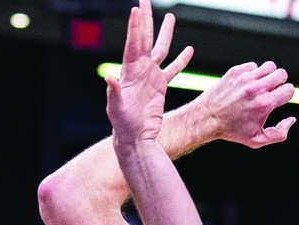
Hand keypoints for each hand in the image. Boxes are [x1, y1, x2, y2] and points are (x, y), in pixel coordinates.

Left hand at [106, 0, 192, 146]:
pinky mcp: (160, 87)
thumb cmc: (123, 125)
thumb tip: (109, 78)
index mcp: (129, 72)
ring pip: (160, 49)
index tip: (137, 9)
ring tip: (170, 16)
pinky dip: (181, 60)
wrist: (136, 138)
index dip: (135, 27)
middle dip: (145, 20)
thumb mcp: (116, 109)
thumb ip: (113, 93)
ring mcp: (151, 77)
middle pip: (144, 39)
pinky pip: (173, 70)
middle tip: (145, 0)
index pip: (133, 44)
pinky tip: (189, 49)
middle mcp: (140, 70)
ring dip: (165, 33)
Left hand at [192, 61, 295, 147]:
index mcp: (264, 104)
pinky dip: (253, 73)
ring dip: (268, 75)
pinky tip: (246, 85)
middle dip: (279, 83)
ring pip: (269, 66)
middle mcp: (256, 89)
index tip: (277, 100)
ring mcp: (245, 78)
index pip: (289, 89)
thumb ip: (279, 134)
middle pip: (282, 74)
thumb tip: (292, 120)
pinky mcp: (236, 71)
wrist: (206, 119)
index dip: (285, 95)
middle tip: (270, 92)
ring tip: (260, 86)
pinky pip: (253, 66)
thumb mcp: (256, 140)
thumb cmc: (231, 130)